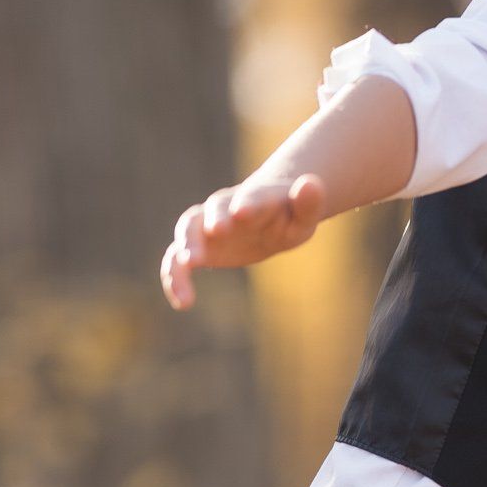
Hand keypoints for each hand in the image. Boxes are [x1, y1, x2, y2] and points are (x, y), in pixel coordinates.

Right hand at [160, 174, 325, 307]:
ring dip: (186, 245)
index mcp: (256, 198)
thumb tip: (311, 183)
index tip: (242, 212)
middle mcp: (226, 207)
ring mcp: (208, 225)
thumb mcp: (304, 215)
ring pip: (188, 230)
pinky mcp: (198, 247)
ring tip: (189, 264)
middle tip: (216, 231)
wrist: (268, 217)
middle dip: (214, 219)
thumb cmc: (289, 216)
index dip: (247, 202)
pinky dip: (175, 277)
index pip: (251, 197)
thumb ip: (308, 203)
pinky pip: (177, 260)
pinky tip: (183, 303)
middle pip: (213, 209)